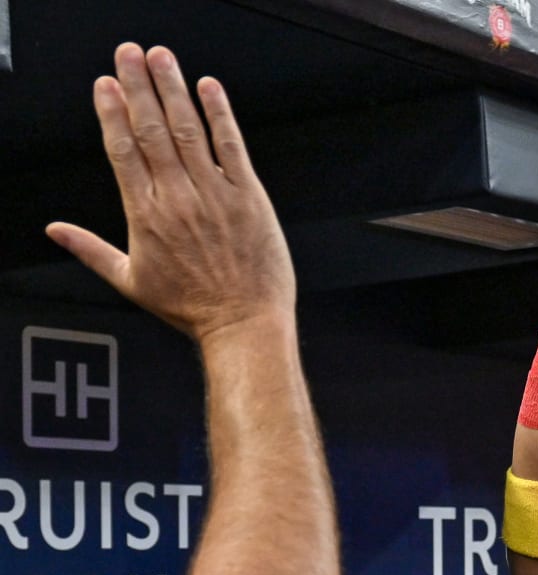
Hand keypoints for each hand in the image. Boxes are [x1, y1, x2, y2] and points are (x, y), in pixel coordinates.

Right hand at [47, 45, 294, 341]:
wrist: (243, 324)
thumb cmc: (192, 307)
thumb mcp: (131, 281)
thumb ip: (90, 250)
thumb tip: (56, 231)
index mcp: (146, 215)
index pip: (122, 151)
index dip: (112, 113)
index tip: (105, 85)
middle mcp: (178, 198)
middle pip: (151, 131)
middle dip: (137, 86)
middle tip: (128, 53)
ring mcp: (214, 195)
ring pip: (188, 130)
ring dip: (173, 90)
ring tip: (161, 58)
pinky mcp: (249, 197)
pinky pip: (232, 147)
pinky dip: (221, 115)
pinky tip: (210, 88)